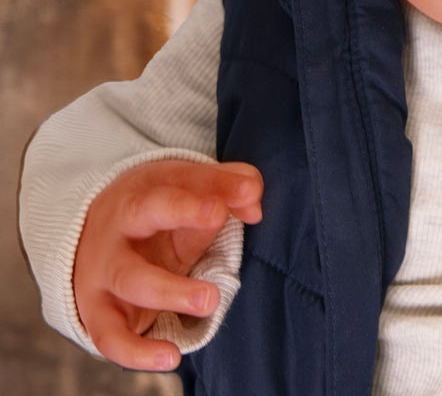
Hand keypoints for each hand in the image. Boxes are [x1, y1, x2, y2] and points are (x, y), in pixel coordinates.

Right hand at [72, 159, 262, 370]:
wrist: (91, 242)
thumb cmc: (157, 212)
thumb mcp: (189, 192)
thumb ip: (227, 187)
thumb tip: (252, 199)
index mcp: (145, 191)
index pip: (179, 181)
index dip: (213, 186)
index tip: (246, 193)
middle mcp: (120, 226)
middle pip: (143, 212)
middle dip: (182, 213)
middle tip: (218, 218)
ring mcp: (105, 271)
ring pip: (131, 279)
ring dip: (170, 291)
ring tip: (210, 301)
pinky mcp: (98, 313)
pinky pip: (110, 336)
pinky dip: (137, 352)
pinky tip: (170, 357)